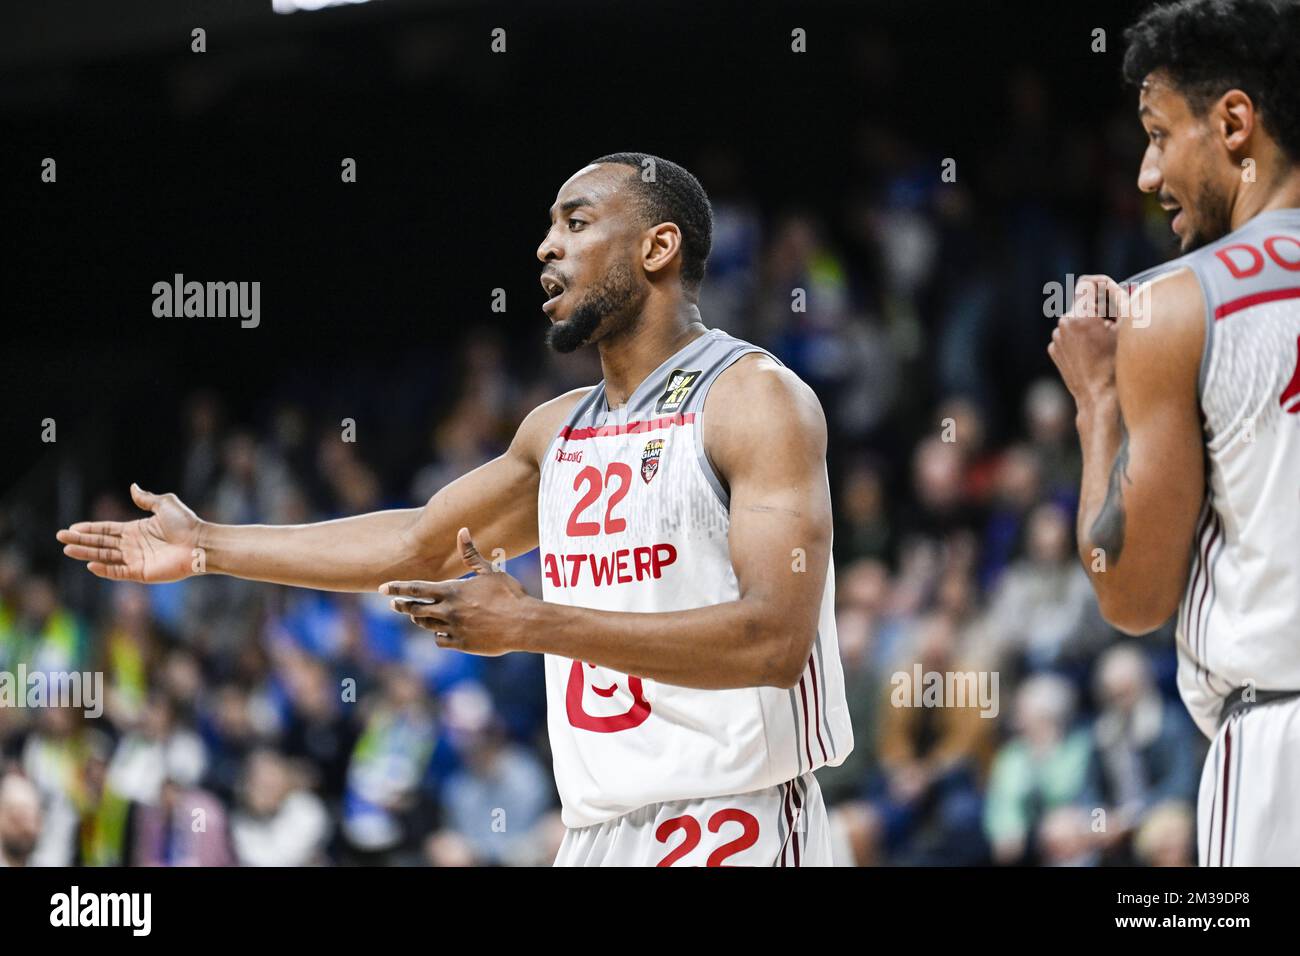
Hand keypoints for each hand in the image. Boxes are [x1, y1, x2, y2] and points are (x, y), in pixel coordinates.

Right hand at [56, 483, 203, 582]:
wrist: (200, 543)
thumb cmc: (186, 524)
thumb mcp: (165, 505)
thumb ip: (146, 499)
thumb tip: (132, 487)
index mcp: (137, 530)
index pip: (107, 530)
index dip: (89, 529)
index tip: (72, 528)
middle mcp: (134, 545)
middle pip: (101, 543)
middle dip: (81, 540)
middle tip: (61, 538)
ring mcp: (137, 560)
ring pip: (105, 557)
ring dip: (87, 553)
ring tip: (68, 550)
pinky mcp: (142, 573)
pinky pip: (118, 572)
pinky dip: (104, 569)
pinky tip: (90, 564)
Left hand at [382, 528, 534, 656]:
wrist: (523, 624)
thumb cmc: (509, 594)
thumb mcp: (490, 571)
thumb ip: (471, 553)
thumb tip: (462, 530)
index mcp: (452, 591)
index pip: (416, 589)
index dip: (397, 588)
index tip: (382, 588)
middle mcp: (448, 610)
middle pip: (414, 609)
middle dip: (402, 606)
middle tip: (394, 604)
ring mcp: (454, 628)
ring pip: (425, 625)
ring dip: (419, 619)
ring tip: (415, 616)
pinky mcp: (462, 643)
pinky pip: (440, 640)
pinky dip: (438, 635)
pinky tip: (441, 631)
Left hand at [1048, 274, 1125, 412]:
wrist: (1099, 398)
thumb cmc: (1118, 364)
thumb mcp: (1127, 328)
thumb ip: (1122, 300)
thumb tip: (1114, 286)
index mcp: (1080, 315)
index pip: (1087, 282)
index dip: (1103, 284)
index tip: (1113, 292)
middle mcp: (1063, 323)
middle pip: (1083, 301)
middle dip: (1101, 306)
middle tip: (1117, 320)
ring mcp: (1056, 338)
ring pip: (1076, 318)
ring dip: (1092, 322)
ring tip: (1107, 340)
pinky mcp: (1054, 350)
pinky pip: (1070, 335)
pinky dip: (1082, 337)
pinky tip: (1095, 352)